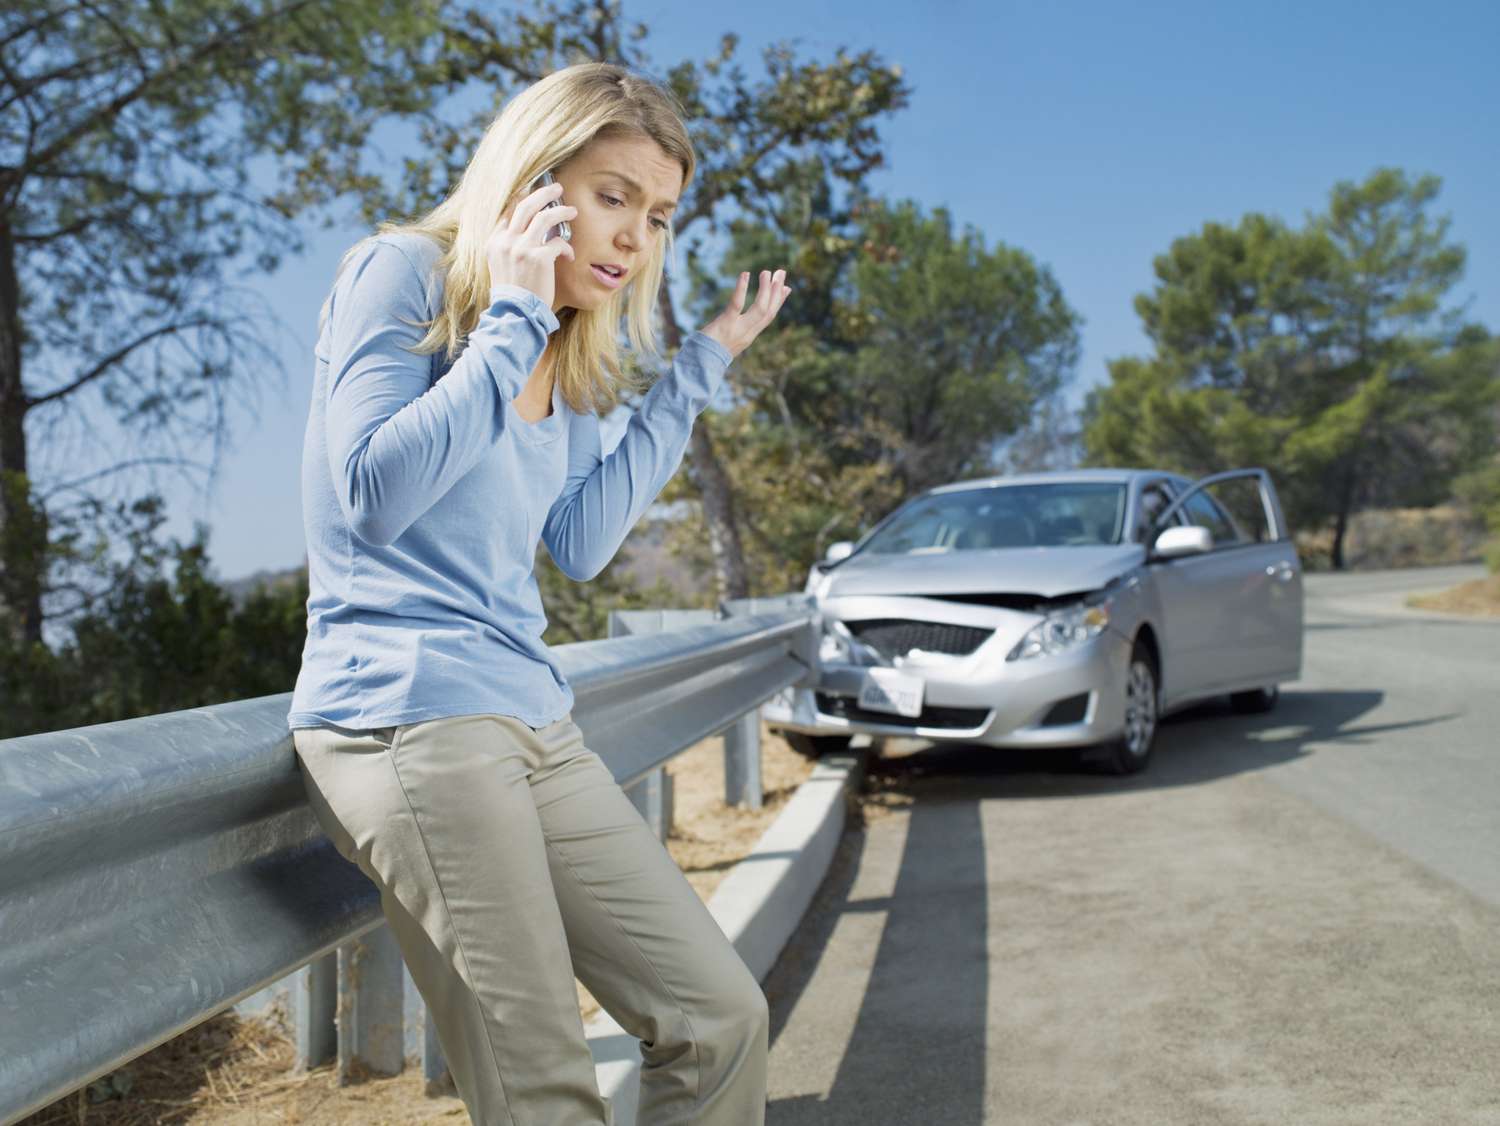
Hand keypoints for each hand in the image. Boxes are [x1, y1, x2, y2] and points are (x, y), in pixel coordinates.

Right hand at [486, 181, 577, 307]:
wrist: (515, 314)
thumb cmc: (513, 294)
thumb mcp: (500, 266)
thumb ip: (509, 247)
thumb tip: (528, 230)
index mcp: (494, 242)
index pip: (509, 212)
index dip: (523, 199)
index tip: (535, 195)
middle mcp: (506, 241)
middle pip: (525, 206)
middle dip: (543, 193)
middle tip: (556, 188)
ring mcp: (522, 248)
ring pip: (544, 217)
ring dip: (561, 211)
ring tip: (572, 210)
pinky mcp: (539, 258)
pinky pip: (558, 242)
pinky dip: (566, 247)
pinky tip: (569, 255)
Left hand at [699, 268, 790, 358]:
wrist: (699, 364)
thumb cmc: (708, 351)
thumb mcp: (727, 339)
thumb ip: (736, 329)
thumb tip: (737, 317)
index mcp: (749, 336)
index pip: (769, 317)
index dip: (779, 302)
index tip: (786, 288)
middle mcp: (747, 334)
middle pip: (768, 311)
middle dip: (776, 292)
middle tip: (781, 273)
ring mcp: (737, 329)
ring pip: (759, 309)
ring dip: (765, 290)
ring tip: (767, 272)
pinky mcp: (725, 324)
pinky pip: (737, 305)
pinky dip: (742, 289)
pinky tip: (745, 274)